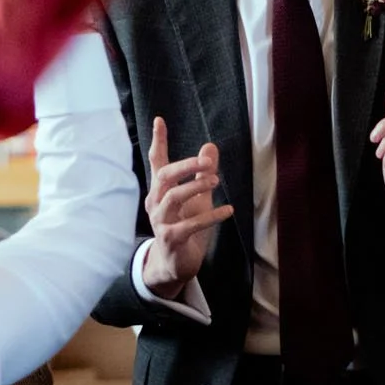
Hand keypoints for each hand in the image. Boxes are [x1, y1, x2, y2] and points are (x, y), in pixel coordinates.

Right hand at [140, 118, 233, 293]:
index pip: (156, 162)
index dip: (158, 141)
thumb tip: (210, 147)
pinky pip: (190, 224)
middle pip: (164, 176)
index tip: (160, 120)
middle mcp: (156, 203)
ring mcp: (161, 221)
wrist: (174, 264)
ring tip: (216, 181)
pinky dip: (210, 216)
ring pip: (173, 197)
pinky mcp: (171, 238)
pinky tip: (228, 211)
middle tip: (206, 161)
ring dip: (196, 186)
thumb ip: (202, 174)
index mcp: (160, 190)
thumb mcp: (197, 198)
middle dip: (185, 166)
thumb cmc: (185, 227)